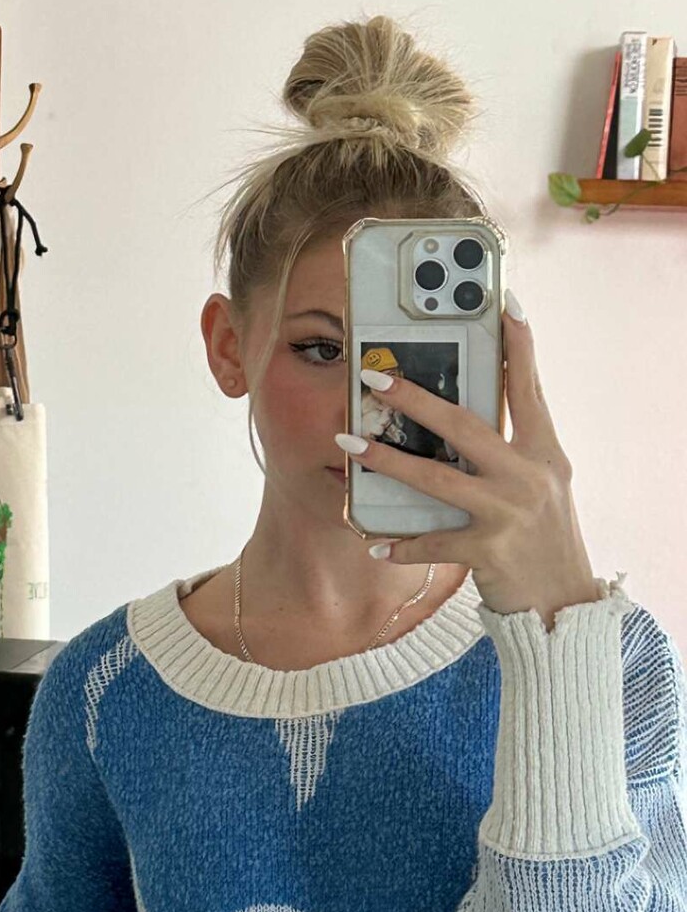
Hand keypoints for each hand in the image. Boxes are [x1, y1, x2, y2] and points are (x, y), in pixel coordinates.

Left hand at [336, 301, 601, 629]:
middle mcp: (529, 477)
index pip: (530, 389)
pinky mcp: (488, 552)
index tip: (505, 303)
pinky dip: (399, 542)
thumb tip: (458, 416)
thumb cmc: (543, 538)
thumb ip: (510, 450)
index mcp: (544, 453)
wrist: (564, 607)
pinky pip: (432, 542)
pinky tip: (372, 540)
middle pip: (465, 426)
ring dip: (387, 460)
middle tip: (373, 376)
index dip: (519, 345)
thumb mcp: (541, 485)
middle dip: (415, 399)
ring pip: (436, 479)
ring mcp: (508, 514)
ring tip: (348, 442)